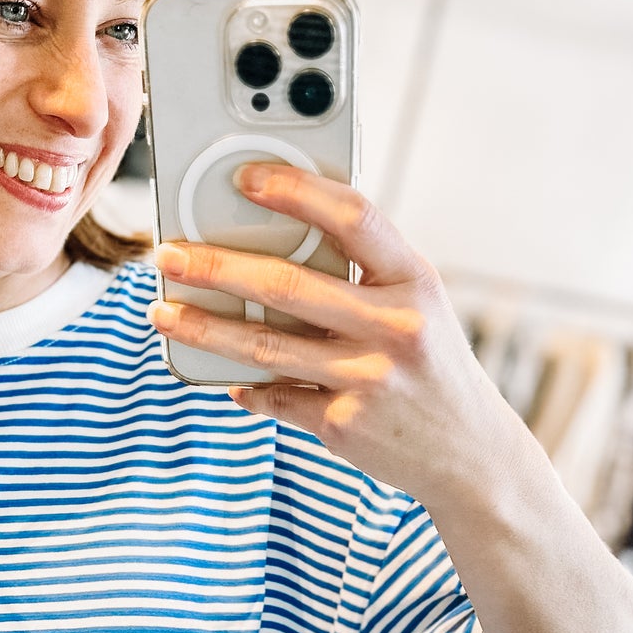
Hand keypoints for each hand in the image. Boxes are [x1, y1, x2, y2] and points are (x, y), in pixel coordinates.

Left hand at [149, 164, 521, 509]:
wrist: (470, 454)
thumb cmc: (429, 362)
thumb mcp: (417, 304)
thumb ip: (362, 272)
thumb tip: (272, 240)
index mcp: (414, 281)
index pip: (354, 217)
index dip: (297, 191)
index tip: (246, 178)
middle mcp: (395, 328)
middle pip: (288, 285)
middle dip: (216, 267)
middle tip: (167, 254)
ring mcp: (368, 380)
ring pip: (266, 347)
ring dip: (204, 328)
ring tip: (162, 312)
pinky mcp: (344, 426)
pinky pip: (275, 396)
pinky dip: (244, 385)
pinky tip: (223, 376)